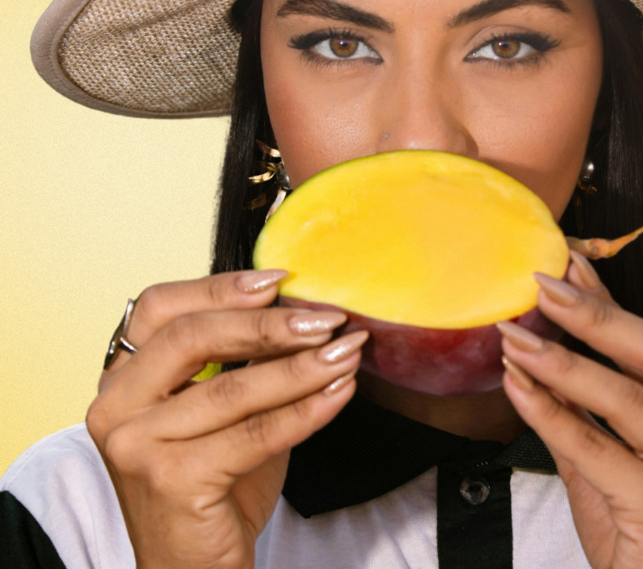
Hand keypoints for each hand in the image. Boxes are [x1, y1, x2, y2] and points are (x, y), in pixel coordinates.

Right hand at [86, 270, 365, 568]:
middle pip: (193, 338)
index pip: (160, 308)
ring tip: (347, 352)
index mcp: (122, 379)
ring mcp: (136, 445)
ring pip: (233, 389)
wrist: (194, 566)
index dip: (219, 287)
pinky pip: (256, 433)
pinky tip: (340, 393)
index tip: (280, 281)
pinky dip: (307, 410)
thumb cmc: (214, 482)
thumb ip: (245, 361)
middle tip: (327, 319)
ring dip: (303, 367)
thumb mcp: (224, 409)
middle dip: (268, 324)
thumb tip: (303, 311)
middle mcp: (115, 407)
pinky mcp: (171, 480)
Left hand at [498, 253, 642, 568]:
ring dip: (561, 362)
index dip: (613, 304)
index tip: (571, 268)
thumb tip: (546, 342)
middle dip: (595, 317)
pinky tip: (516, 386)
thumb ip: (588, 405)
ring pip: (625, 399)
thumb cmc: (642, 530)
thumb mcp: (616, 456)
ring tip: (515, 337)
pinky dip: (549, 412)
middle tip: (542, 287)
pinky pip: (594, 447)